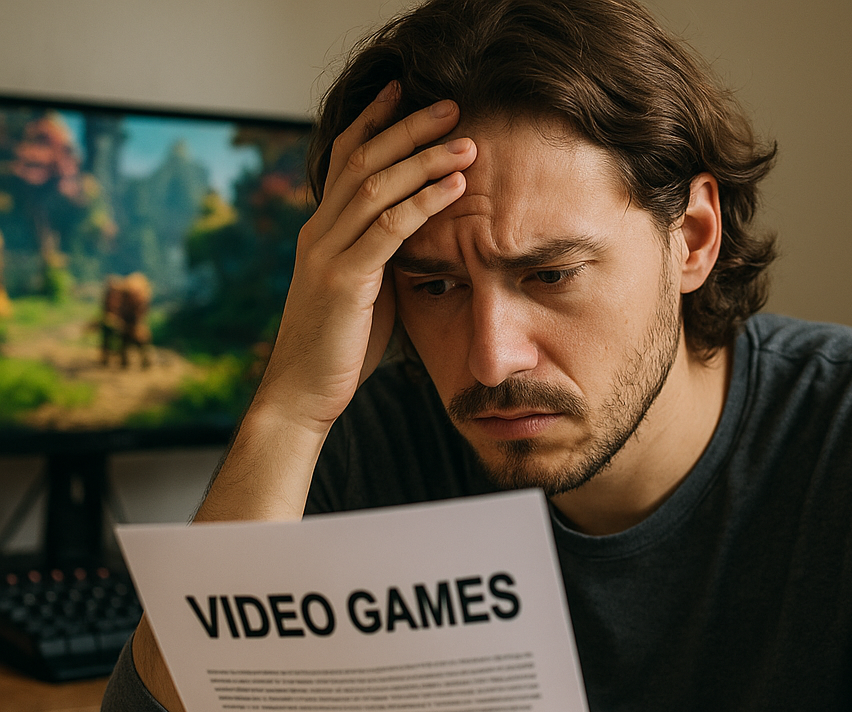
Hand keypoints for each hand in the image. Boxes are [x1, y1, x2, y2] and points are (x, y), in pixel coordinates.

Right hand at [255, 83, 476, 435]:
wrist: (301, 393)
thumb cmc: (339, 348)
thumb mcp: (365, 292)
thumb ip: (382, 258)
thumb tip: (419, 237)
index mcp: (321, 231)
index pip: (344, 160)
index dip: (374, 121)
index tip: (405, 93)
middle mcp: (318, 232)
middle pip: (362, 159)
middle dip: (408, 127)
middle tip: (450, 104)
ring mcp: (327, 254)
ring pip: (375, 185)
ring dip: (424, 158)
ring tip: (466, 140)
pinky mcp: (343, 281)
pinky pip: (388, 229)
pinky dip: (425, 202)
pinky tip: (456, 186)